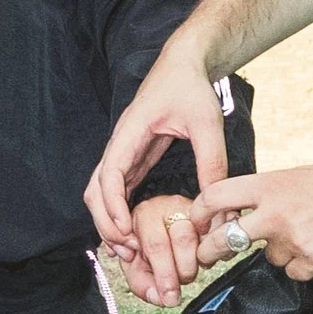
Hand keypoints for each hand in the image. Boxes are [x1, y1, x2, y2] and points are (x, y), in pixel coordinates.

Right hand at [85, 36, 229, 268]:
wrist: (183, 64)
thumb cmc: (190, 87)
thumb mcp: (207, 122)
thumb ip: (212, 160)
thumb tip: (216, 203)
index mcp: (130, 132)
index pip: (110, 172)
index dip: (113, 204)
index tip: (125, 229)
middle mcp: (120, 145)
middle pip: (96, 190)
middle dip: (105, 221)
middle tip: (128, 249)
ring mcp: (124, 153)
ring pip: (101, 193)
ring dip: (108, 221)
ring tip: (129, 248)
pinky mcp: (133, 160)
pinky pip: (117, 192)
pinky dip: (119, 214)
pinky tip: (133, 234)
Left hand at [107, 193, 252, 307]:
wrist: (159, 221)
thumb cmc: (145, 242)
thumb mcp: (133, 263)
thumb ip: (141, 283)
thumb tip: (160, 298)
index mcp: (145, 216)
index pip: (156, 245)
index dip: (165, 275)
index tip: (170, 298)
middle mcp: (171, 206)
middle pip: (184, 239)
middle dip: (184, 270)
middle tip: (180, 280)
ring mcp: (195, 207)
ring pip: (206, 237)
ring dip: (202, 261)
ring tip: (192, 267)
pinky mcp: (215, 212)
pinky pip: (224, 235)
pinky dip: (218, 253)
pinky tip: (207, 256)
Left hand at [198, 150, 312, 282]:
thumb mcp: (306, 175)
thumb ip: (277, 192)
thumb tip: (255, 208)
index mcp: (273, 184)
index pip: (218, 194)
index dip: (199, 211)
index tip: (196, 221)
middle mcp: (277, 211)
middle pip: (225, 239)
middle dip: (211, 251)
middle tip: (209, 257)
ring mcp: (295, 238)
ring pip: (270, 258)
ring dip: (284, 252)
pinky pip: (296, 271)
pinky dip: (307, 265)